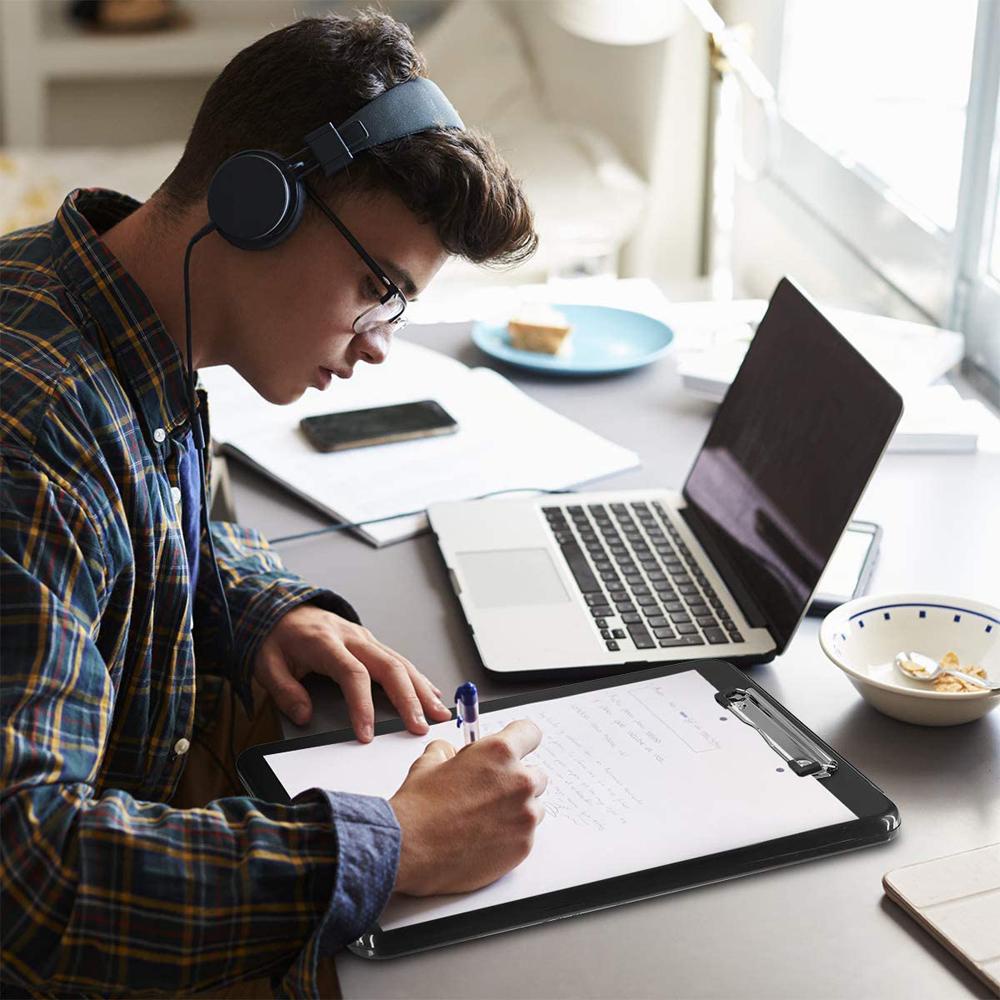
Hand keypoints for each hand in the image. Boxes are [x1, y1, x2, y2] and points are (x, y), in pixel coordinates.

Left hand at [253, 604, 451, 739]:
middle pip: (388, 667)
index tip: (367, 734)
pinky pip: (399, 660)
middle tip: (419, 726)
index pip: (352, 674)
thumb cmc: (276, 636)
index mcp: (326, 642)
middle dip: (408, 699)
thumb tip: (304, 716)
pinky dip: (417, 678)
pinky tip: (431, 693)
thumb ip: (284, 691)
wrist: (281, 606)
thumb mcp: (265, 663)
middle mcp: (352, 637)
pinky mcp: (371, 643)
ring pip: (400, 662)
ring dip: (422, 689)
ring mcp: (365, 638)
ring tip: (438, 713)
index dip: (362, 705)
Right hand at [388, 720, 546, 895]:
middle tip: (492, 792)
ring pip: (534, 807)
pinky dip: (511, 835)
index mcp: (499, 752)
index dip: (520, 740)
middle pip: (536, 774)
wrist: (409, 849)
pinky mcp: (523, 845)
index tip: (516, 747)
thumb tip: (453, 752)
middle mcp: (518, 781)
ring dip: (517, 809)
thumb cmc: (418, 807)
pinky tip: (485, 837)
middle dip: (516, 780)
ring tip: (486, 819)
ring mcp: (524, 815)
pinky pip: (527, 834)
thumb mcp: (430, 762)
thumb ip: (450, 750)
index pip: (530, 733)